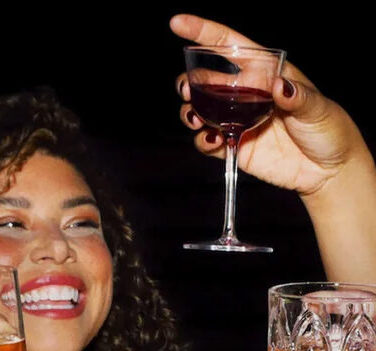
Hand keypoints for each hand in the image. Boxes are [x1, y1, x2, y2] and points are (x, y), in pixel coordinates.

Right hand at [171, 14, 370, 197]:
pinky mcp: (236, 147)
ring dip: (190, 112)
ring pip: (201, 111)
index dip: (202, 32)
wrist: (327, 170)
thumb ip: (298, 96)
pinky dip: (203, 140)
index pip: (229, 46)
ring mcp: (238, 121)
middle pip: (205, 80)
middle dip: (188, 82)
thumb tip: (279, 86)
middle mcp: (246, 94)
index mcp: (264, 72)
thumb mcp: (319, 108)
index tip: (177, 24)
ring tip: (195, 118)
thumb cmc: (329, 130)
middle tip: (187, 91)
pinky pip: (209, 142)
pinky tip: (213, 140)